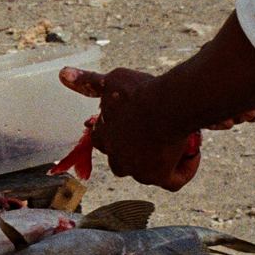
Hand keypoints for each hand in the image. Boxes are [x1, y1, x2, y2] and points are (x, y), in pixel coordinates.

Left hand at [60, 67, 202, 190]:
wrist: (166, 104)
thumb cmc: (140, 91)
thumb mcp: (112, 81)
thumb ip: (89, 81)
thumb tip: (62, 74)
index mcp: (103, 136)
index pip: (102, 139)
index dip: (118, 131)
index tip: (135, 118)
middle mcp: (117, 158)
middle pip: (123, 160)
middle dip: (137, 150)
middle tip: (157, 132)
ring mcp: (138, 170)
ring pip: (149, 170)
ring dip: (162, 158)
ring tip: (177, 138)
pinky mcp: (160, 177)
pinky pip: (173, 181)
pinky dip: (184, 169)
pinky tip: (193, 153)